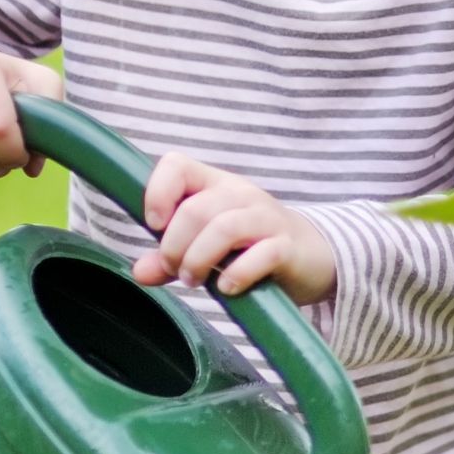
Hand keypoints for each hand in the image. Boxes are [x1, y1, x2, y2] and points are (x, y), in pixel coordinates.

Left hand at [135, 153, 337, 305]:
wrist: (314, 256)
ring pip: (224, 228)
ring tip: (196, 280)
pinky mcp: (287, 247)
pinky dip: (237, 275)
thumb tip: (140, 272)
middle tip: (178, 272)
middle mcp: (241, 195)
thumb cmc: (252, 246)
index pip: (177, 165)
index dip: (157, 192)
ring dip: (199, 260)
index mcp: (216, 185)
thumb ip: (172, 256)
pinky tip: (228, 288)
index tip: (155, 225)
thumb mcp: (208, 246)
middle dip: (175, 247)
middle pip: (196, 210)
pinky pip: (260, 255)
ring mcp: (267, 219)